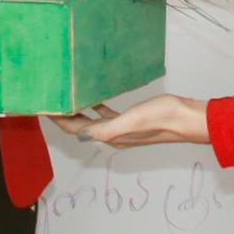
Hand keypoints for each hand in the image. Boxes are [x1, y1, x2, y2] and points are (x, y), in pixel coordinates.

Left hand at [51, 94, 209, 147]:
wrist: (187, 117)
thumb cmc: (162, 117)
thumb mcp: (132, 120)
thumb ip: (106, 129)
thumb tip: (80, 136)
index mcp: (111, 136)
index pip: (77, 130)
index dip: (60, 121)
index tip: (45, 108)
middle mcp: (114, 135)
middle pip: (81, 127)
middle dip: (65, 116)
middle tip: (52, 100)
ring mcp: (122, 128)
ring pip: (93, 121)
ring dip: (79, 112)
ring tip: (67, 98)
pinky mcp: (132, 119)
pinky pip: (107, 114)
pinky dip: (97, 107)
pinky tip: (95, 97)